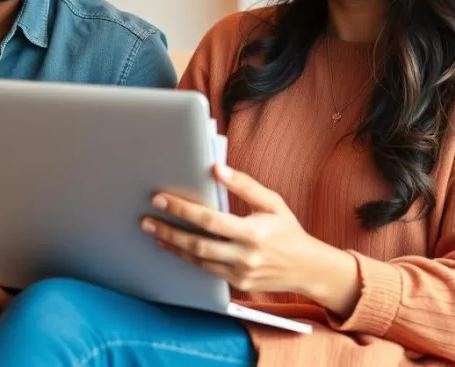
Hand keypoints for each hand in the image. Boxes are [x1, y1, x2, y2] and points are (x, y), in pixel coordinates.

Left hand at [142, 165, 310, 293]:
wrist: (307, 268)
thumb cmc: (288, 230)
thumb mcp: (272, 202)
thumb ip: (244, 185)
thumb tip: (216, 169)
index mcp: (254, 233)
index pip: (209, 220)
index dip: (182, 210)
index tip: (161, 200)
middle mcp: (245, 256)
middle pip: (198, 244)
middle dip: (169, 230)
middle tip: (147, 219)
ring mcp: (240, 273)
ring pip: (198, 260)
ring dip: (173, 245)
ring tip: (154, 232)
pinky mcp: (237, 284)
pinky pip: (206, 270)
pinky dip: (188, 258)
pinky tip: (174, 247)